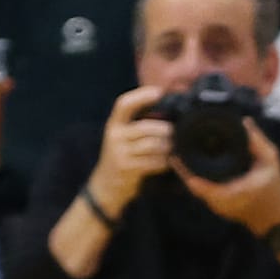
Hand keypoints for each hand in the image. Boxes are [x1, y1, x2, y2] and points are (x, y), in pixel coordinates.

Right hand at [88, 84, 173, 216]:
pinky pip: (154, 161)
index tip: (159, 92)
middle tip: (174, 134)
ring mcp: (120, 154)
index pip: (123, 104)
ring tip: (172, 148)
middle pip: (147, 127)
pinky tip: (167, 162)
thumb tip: (168, 112)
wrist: (105, 186)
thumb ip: (138, 125)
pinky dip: (164, 161)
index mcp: (113, 125)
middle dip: (166, 130)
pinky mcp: (128, 169)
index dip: (141, 95)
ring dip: (168, 147)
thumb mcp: (122, 138)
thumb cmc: (121, 157)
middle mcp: (114, 137)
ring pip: (153, 145)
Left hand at [174, 118, 279, 230]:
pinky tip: (191, 166)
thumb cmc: (275, 188)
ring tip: (179, 155)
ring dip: (188, 174)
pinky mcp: (219, 206)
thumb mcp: (271, 161)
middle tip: (174, 149)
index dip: (185, 170)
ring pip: (197, 190)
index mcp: (230, 192)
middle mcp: (220, 202)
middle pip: (193, 186)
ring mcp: (219, 206)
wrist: (278, 218)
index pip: (199, 184)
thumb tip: (245, 122)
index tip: (176, 156)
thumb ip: (257, 142)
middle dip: (183, 169)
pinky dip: (196, 180)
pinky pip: (203, 192)